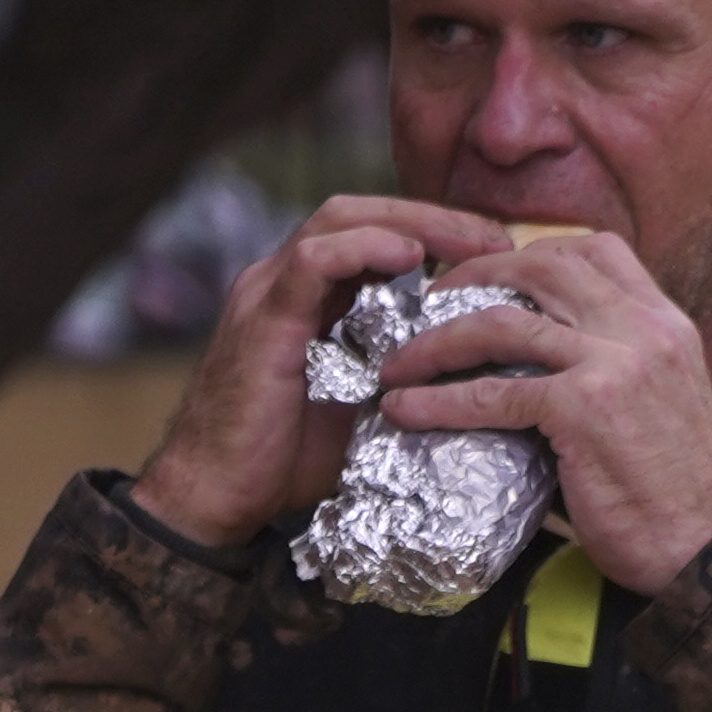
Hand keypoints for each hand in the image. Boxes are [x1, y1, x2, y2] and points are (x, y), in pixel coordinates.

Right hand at [128, 192, 503, 549]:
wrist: (214, 498)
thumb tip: (468, 374)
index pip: (372, 234)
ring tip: (470, 244)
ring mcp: (266, 292)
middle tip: (497, 241)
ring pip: (339, 219)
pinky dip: (363, 247)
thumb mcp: (361, 409)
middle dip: (434, 217)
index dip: (434, 233)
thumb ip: (400, 376)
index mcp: (305, 296)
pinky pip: (312, 259)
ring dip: (412, 222)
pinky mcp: (261, 319)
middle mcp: (282, 281)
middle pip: (361, 213)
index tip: (494, 256)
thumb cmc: (281, 463)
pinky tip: (409, 255)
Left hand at [367, 225, 711, 594]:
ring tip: (399, 362)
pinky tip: (406, 410)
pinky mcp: (584, 409)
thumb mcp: (659, 403)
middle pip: (542, 266)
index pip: (596, 250)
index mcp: (664, 321)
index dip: (532, 253)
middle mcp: (643, 327)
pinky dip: (440, 400)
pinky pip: (494, 392)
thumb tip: (536, 367)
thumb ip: (609, 368)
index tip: (489, 275)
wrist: (707, 547)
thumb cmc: (676, 493)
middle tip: (429, 304)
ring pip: (504, 322)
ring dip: (439, 340)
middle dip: (473, 277)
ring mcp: (614, 363)